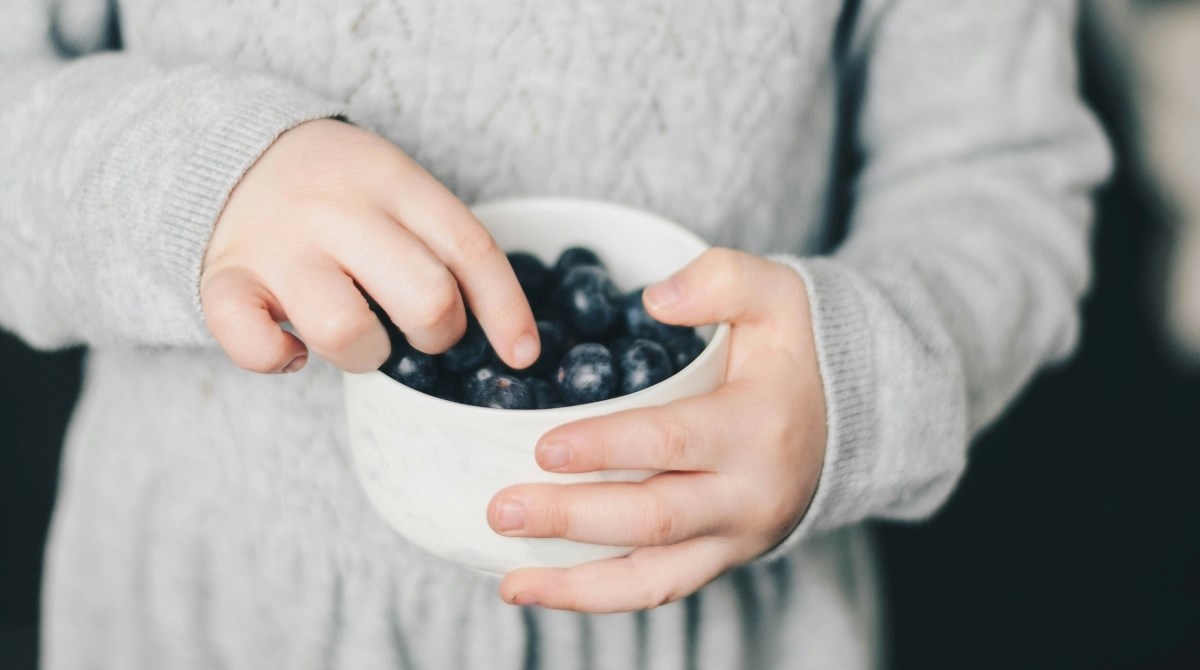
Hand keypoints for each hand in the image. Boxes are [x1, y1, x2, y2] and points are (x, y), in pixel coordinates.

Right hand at [200, 119, 537, 373]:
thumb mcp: (397, 187)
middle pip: (426, 299)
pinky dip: (277, 359)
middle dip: (438, 334)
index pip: (470, 250)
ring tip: (359, 339)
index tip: (521, 354)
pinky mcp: (224, 279)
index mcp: (392, 180)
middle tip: (421, 330)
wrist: (230, 150)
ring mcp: (278, 245)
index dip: (506, 310)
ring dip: (366, 356)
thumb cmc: (338, 191)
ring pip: (347, 332)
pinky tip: (293, 350)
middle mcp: (337, 209)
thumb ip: (441, 242)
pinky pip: (254, 344)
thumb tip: (511, 338)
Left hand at [487, 248, 826, 611]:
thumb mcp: (778, 294)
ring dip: (576, 586)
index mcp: (758, 427)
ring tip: (510, 582)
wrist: (855, 418)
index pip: (671, 443)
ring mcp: (737, 537)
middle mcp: (750, 495)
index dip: (606, 448)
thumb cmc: (797, 352)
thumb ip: (722, 280)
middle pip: (652, 519)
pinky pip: (658, 589)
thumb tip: (653, 301)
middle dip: (571, 519)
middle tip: (501, 510)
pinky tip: (542, 588)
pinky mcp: (722, 558)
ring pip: (653, 578)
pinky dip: (599, 598)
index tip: (542, 447)